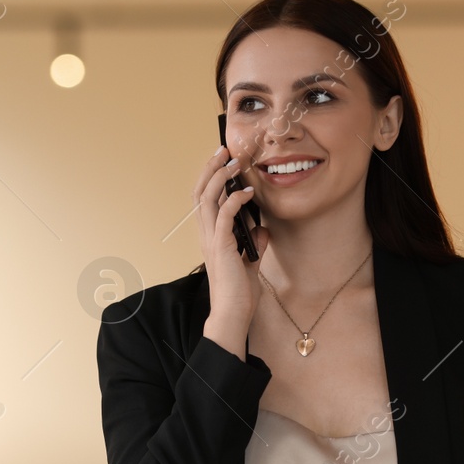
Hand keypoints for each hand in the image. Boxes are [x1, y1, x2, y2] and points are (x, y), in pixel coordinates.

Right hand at [194, 143, 270, 336]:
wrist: (234, 314)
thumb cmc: (239, 293)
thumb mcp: (250, 262)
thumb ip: (254, 244)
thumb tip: (263, 229)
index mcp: (210, 236)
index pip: (204, 199)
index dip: (211, 177)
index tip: (224, 160)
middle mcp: (206, 234)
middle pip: (200, 191)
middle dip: (211, 168)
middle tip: (224, 149)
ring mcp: (211, 239)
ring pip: (206, 197)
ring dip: (220, 176)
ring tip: (234, 162)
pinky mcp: (220, 246)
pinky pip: (223, 214)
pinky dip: (234, 199)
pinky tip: (247, 192)